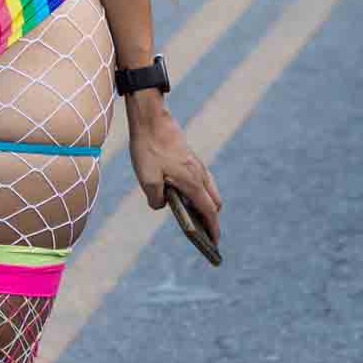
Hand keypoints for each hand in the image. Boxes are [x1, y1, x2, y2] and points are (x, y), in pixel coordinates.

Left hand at [127, 97, 221, 245]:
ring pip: (208, 189)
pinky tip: (181, 194)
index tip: (215, 242)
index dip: (213, 228)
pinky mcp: (189, 158)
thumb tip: (162, 205)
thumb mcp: (147, 179)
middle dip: (211, 218)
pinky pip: (200, 179)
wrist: (151, 119)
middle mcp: (199, 173)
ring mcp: (196, 164)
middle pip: (213, 201)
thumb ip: (156, 199)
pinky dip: (198, 191)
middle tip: (203, 233)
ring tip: (192, 216)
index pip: (209, 210)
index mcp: (192, 182)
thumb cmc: (148, 149)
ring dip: (204, 203)